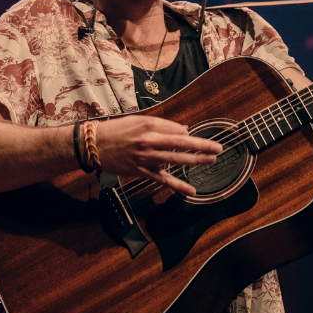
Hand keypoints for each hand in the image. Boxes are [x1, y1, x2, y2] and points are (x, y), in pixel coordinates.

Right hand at [96, 115, 221, 196]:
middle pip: (182, 143)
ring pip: (176, 159)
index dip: (188, 133)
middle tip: (218, 147)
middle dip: (202, 145)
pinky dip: (178, 186)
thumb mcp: (139, 121)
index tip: (197, 136)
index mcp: (150, 126)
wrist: (93, 145)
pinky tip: (192, 191)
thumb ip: (161, 125)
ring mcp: (146, 158)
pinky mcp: (142, 172)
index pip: (177, 129)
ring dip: (196, 160)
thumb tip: (183, 130)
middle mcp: (150, 141)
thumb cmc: (117, 131)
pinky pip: (163, 180)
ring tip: (211, 160)